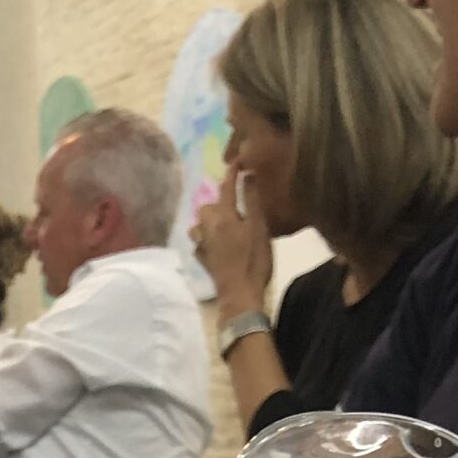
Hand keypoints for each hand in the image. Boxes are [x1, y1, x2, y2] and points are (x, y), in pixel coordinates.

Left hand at [191, 163, 272, 312]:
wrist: (239, 295)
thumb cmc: (254, 260)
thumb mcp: (260, 227)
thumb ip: (253, 200)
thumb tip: (247, 173)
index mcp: (224, 215)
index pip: (226, 188)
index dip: (231, 174)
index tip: (236, 162)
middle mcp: (208, 227)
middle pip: (207, 207)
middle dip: (217, 202)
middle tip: (232, 203)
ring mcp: (202, 245)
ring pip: (198, 225)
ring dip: (207, 221)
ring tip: (222, 224)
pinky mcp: (202, 260)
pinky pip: (199, 243)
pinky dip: (205, 239)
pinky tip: (214, 244)